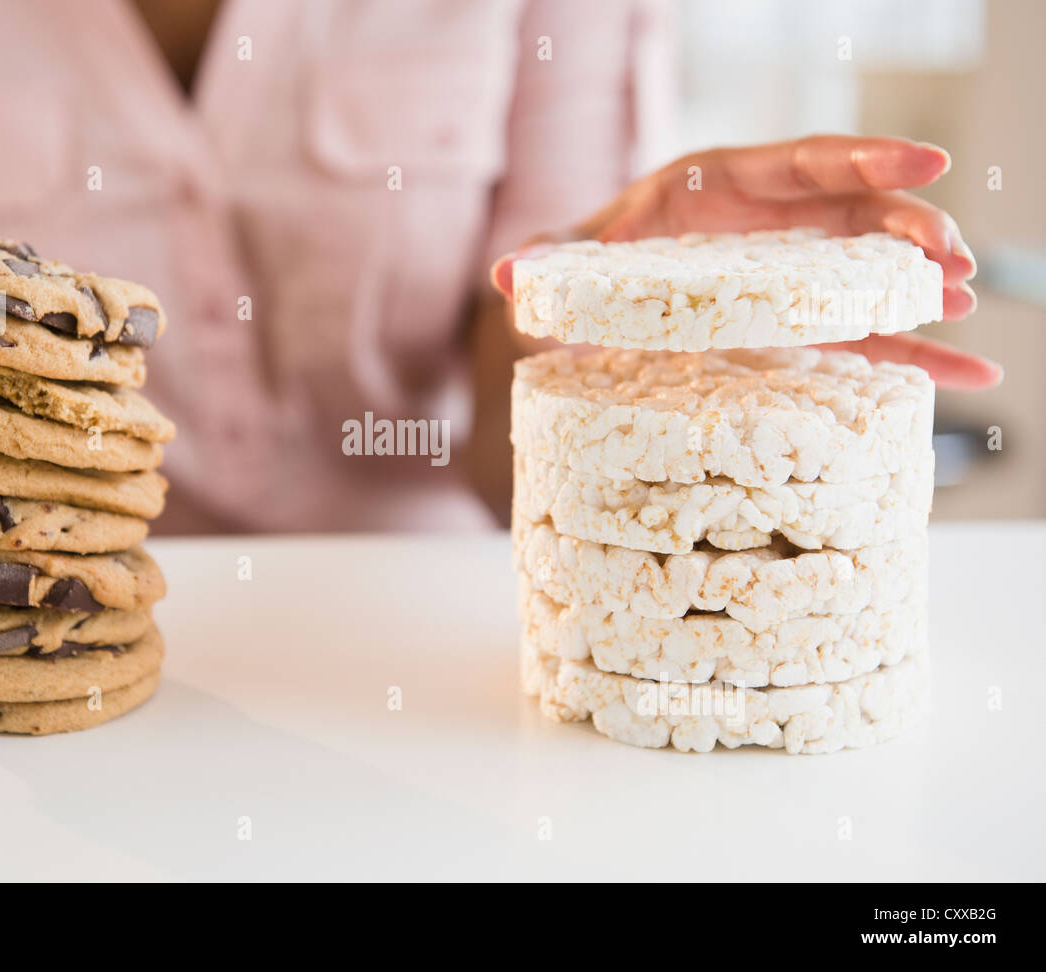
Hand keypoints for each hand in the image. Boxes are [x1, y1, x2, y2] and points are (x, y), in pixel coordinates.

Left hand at [490, 135, 999, 389]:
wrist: (599, 297)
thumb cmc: (599, 260)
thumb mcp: (581, 256)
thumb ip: (553, 259)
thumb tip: (506, 276)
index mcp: (725, 187)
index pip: (803, 162)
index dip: (865, 155)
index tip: (926, 157)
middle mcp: (771, 225)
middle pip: (854, 214)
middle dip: (907, 228)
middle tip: (951, 255)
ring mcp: (794, 275)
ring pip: (871, 272)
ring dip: (920, 286)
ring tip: (962, 305)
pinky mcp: (802, 323)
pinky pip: (869, 333)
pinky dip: (917, 350)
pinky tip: (966, 370)